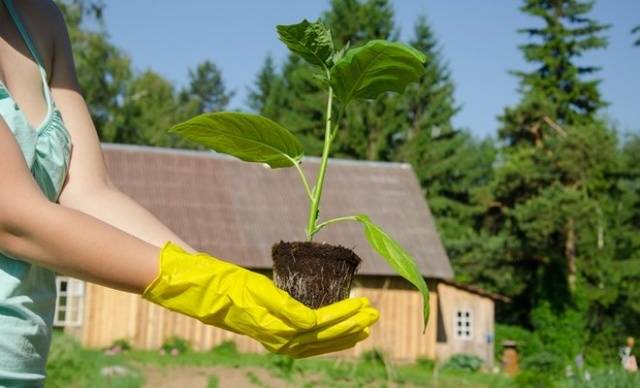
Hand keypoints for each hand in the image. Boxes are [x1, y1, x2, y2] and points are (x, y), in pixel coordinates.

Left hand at [143, 242, 378, 356]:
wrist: (187, 282)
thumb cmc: (215, 286)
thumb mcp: (246, 296)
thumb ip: (268, 302)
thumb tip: (287, 299)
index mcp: (267, 334)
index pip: (308, 345)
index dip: (335, 340)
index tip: (357, 332)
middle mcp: (269, 336)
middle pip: (318, 341)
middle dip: (348, 332)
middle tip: (373, 320)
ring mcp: (267, 325)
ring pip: (316, 332)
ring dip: (345, 322)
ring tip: (367, 312)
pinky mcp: (264, 310)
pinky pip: (303, 318)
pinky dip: (327, 314)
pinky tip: (345, 304)